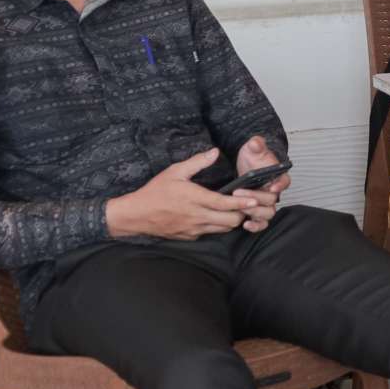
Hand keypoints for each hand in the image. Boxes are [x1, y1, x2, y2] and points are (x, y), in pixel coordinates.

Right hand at [106, 150, 258, 240]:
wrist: (136, 216)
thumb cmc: (155, 192)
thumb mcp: (174, 171)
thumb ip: (197, 162)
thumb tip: (215, 152)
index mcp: (195, 199)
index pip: (224, 204)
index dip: (242, 203)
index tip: (253, 200)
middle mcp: (197, 216)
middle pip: (230, 220)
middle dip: (242, 213)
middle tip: (247, 204)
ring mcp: (194, 228)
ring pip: (223, 229)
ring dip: (232, 220)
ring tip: (236, 210)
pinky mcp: (190, 236)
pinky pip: (210, 232)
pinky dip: (218, 226)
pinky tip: (218, 217)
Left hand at [232, 135, 288, 232]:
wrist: (248, 164)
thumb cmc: (254, 157)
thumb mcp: (254, 148)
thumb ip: (256, 145)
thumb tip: (255, 142)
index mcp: (277, 176)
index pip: (284, 181)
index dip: (280, 186)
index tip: (272, 186)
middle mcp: (274, 190)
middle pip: (272, 200)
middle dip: (256, 198)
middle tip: (239, 193)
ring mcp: (266, 202)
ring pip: (268, 213)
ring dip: (255, 212)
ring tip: (241, 208)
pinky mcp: (257, 210)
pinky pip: (261, 222)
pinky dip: (255, 226)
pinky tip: (245, 225)